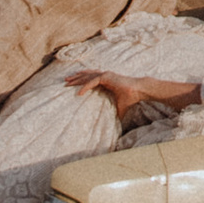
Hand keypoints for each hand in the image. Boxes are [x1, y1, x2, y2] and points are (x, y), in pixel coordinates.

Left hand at [65, 68, 189, 130]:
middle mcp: (105, 76)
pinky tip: (78, 93)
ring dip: (77, 79)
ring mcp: (105, 75)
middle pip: (86, 76)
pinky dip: (85, 87)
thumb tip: (115, 127)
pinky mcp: (107, 76)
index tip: (72, 85)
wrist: (138, 92)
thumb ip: (114, 114)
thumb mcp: (119, 108)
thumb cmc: (130, 98)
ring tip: (67, 83)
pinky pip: (93, 82)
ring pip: (87, 76)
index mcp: (106, 81)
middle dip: (75, 78)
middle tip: (65, 81)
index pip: (90, 79)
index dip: (81, 81)